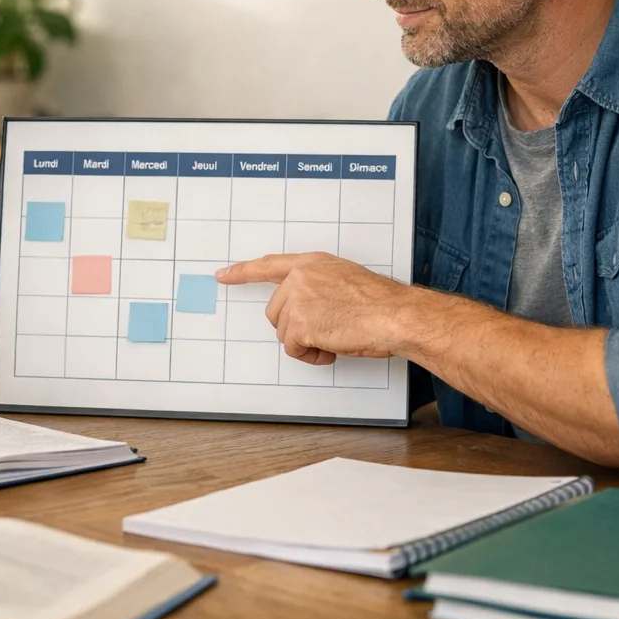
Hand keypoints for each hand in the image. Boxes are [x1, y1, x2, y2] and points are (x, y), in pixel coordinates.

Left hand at [216, 253, 409, 364]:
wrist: (395, 315)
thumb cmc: (380, 303)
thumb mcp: (344, 280)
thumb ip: (319, 286)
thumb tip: (305, 307)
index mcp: (312, 263)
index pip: (268, 265)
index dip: (243, 271)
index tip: (223, 275)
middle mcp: (300, 277)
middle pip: (276, 312)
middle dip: (296, 328)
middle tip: (327, 330)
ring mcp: (298, 299)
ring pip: (284, 333)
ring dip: (307, 342)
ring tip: (335, 337)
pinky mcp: (300, 324)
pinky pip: (293, 349)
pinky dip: (311, 355)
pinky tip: (332, 348)